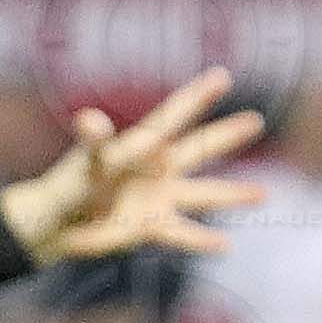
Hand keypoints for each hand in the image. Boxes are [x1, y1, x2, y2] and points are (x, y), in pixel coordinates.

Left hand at [0, 68, 264, 265]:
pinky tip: (225, 245)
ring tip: (262, 195)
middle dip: (226, 136)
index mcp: (143, 144)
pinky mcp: (152, 227)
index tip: (222, 77)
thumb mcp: (85, 160)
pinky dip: (201, 241)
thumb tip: (90, 120)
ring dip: (232, 195)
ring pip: (202, 195)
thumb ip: (93, 141)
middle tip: (256, 121)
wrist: (59, 221)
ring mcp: (159, 197)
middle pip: (198, 149)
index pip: (173, 116)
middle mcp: (158, 168)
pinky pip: (182, 234)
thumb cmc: (71, 183)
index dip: (197, 97)